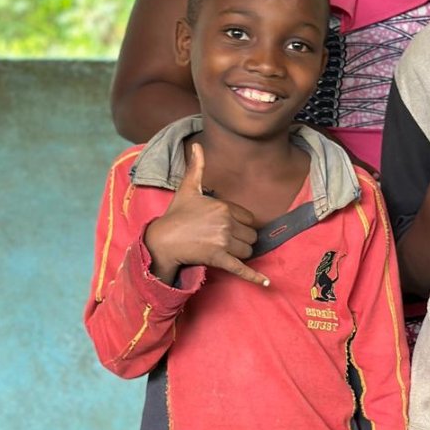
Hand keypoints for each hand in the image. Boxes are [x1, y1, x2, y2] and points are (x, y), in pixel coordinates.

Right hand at [144, 144, 267, 286]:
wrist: (163, 240)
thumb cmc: (176, 214)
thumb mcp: (187, 188)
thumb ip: (197, 167)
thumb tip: (197, 145)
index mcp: (223, 206)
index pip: (248, 219)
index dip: (240, 224)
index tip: (225, 225)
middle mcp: (225, 223)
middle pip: (251, 235)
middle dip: (242, 238)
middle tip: (223, 239)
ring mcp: (223, 242)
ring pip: (248, 250)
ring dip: (241, 252)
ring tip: (224, 250)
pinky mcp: (219, 259)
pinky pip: (241, 268)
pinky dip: (254, 277)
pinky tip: (266, 283)